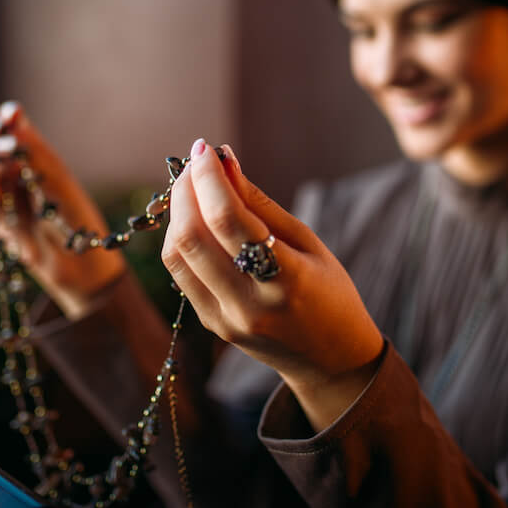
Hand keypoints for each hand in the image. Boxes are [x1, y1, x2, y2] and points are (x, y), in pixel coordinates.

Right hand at [0, 102, 125, 318]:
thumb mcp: (56, 176)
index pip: (1, 129)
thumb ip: (32, 146)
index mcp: (27, 157)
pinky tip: (0, 171)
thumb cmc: (75, 216)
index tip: (10, 115)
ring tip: (10, 151)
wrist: (82, 261)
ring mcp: (1, 194)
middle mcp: (9, 172)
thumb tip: (11, 112)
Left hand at [162, 138, 384, 430]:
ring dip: (178, 211)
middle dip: (187, 189)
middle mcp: (248, 304)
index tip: (206, 148)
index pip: (228, 220)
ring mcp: (224, 319)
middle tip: (197, 162)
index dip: (210, 177)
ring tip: (195, 187)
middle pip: (192, 235)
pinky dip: (181, 237)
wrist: (330, 359)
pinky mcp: (211, 325)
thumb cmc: (329, 292)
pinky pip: (181, 272)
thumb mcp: (308, 241)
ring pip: (177, 254)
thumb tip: (224, 161)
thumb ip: (261, 204)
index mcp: (285, 280)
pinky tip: (196, 218)